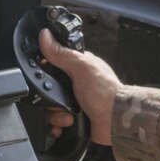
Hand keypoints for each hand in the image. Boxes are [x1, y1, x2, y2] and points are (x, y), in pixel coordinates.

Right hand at [38, 28, 119, 145]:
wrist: (116, 121)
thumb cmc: (106, 93)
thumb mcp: (81, 68)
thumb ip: (62, 53)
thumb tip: (45, 35)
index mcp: (77, 66)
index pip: (51, 65)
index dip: (44, 73)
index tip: (43, 82)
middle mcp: (74, 83)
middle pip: (47, 89)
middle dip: (49, 100)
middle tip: (59, 102)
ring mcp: (74, 100)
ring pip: (49, 107)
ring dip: (55, 115)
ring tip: (67, 116)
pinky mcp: (73, 116)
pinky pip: (56, 121)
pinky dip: (57, 125)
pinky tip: (64, 124)